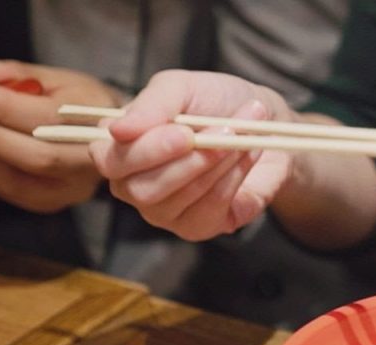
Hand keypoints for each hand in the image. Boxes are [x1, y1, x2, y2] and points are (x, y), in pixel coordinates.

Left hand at [0, 58, 121, 212]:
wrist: (112, 140)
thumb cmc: (80, 105)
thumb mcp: (58, 79)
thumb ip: (21, 73)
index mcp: (99, 121)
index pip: (52, 119)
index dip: (7, 108)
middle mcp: (93, 161)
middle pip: (41, 157)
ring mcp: (75, 187)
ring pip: (23, 182)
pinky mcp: (55, 201)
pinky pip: (14, 193)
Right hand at [88, 70, 296, 240]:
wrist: (264, 121)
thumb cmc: (214, 101)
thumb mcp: (182, 86)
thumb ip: (151, 104)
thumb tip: (118, 130)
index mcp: (119, 148)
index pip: (112, 162)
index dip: (148, 151)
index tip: (186, 132)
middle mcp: (133, 185)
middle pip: (143, 190)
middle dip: (190, 161)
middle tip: (225, 129)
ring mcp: (164, 212)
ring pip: (181, 199)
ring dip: (217, 164)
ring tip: (241, 133)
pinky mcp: (198, 227)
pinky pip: (210, 212)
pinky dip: (233, 179)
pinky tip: (246, 156)